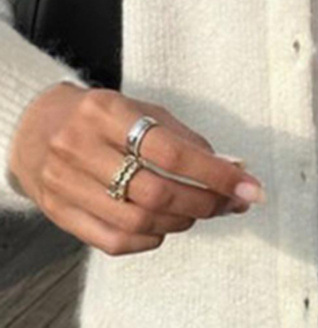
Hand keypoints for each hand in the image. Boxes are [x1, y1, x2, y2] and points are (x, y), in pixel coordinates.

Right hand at [9, 83, 263, 255]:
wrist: (35, 127)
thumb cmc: (104, 116)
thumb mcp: (143, 111)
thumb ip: (186, 138)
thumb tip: (233, 169)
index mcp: (106, 111)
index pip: (171, 151)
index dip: (215, 173)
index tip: (248, 186)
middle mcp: (80, 147)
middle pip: (156, 192)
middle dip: (204, 202)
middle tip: (230, 203)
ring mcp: (64, 183)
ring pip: (137, 221)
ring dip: (182, 221)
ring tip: (201, 211)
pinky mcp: (58, 213)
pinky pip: (113, 241)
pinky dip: (150, 240)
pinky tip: (166, 227)